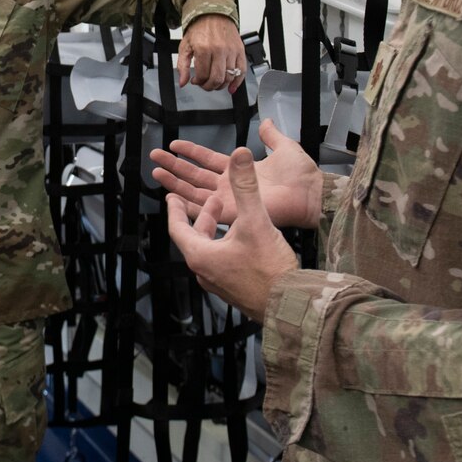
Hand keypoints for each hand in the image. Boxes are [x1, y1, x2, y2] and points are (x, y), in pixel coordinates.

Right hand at [150, 118, 321, 229]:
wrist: (310, 194)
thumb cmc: (302, 176)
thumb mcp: (285, 147)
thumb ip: (271, 135)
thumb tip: (266, 121)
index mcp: (240, 171)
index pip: (208, 159)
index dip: (191, 152)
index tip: (174, 144)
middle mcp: (230, 186)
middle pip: (194, 175)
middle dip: (174, 166)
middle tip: (155, 156)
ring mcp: (229, 200)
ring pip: (193, 191)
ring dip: (174, 182)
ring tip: (156, 171)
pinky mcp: (231, 213)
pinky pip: (203, 209)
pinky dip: (186, 204)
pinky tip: (171, 196)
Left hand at [166, 148, 298, 318]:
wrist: (289, 305)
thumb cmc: (268, 270)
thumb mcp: (255, 221)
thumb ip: (246, 186)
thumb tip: (240, 156)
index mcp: (200, 255)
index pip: (177, 228)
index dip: (175, 208)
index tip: (171, 195)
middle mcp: (205, 271)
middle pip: (194, 237)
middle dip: (202, 215)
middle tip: (210, 199)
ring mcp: (219, 282)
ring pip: (210, 249)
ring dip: (216, 230)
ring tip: (230, 214)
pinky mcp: (234, 288)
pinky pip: (223, 261)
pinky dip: (227, 244)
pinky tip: (245, 237)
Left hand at [178, 15, 246, 92]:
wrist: (213, 14)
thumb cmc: (199, 29)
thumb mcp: (185, 46)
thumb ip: (182, 66)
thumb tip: (183, 82)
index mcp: (203, 48)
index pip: (203, 75)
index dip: (198, 82)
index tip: (196, 80)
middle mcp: (219, 49)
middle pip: (217, 79)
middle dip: (209, 86)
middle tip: (205, 84)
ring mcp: (231, 50)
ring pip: (229, 77)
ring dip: (221, 85)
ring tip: (215, 83)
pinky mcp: (240, 50)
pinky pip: (242, 71)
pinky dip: (237, 82)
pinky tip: (231, 87)